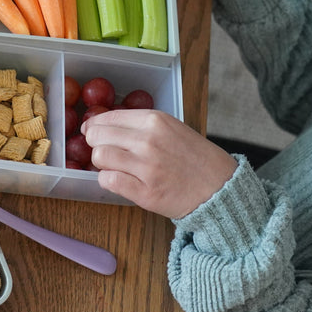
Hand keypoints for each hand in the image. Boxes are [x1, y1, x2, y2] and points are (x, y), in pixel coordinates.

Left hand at [81, 108, 237, 218]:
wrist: (219, 187)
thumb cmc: (196, 158)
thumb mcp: (173, 128)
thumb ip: (142, 126)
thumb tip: (103, 126)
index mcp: (155, 121)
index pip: (108, 118)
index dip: (95, 126)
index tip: (92, 132)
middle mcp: (148, 141)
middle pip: (98, 137)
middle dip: (96, 144)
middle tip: (104, 151)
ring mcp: (146, 167)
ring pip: (99, 158)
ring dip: (102, 163)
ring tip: (115, 166)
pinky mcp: (145, 193)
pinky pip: (108, 181)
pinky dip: (108, 181)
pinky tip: (119, 180)